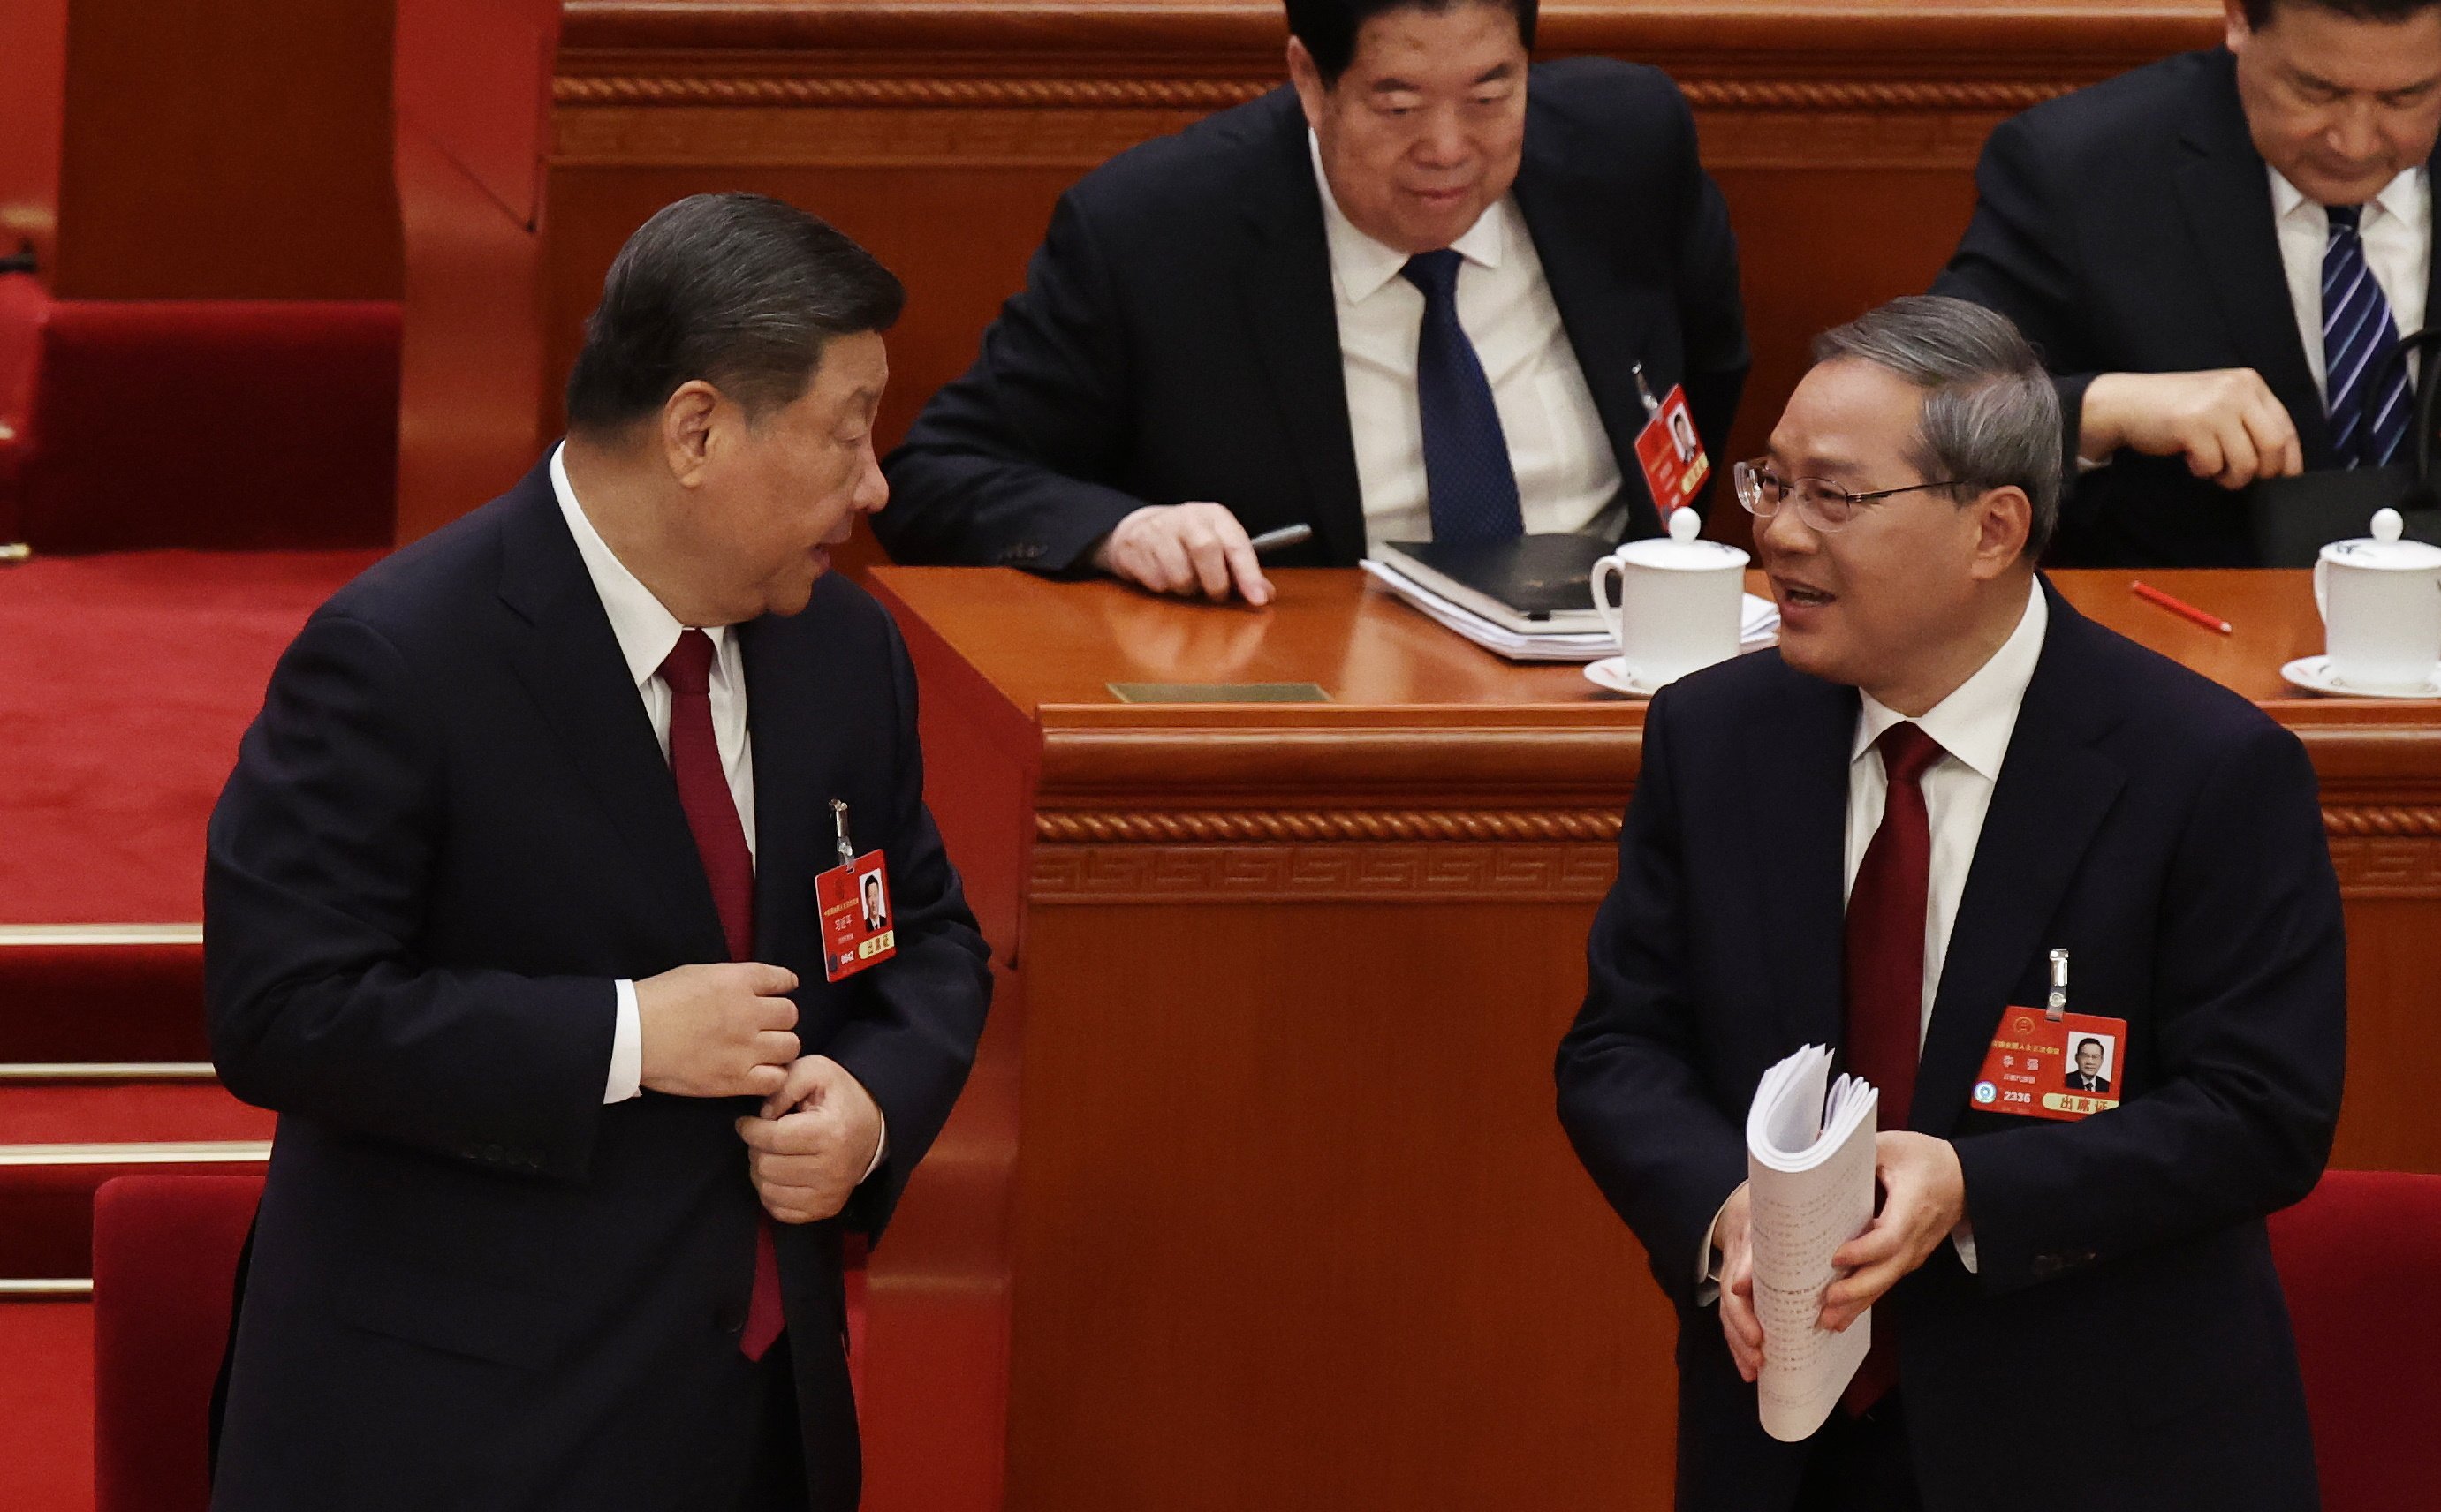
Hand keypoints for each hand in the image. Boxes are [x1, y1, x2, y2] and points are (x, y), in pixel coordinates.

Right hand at [635, 962, 799, 1098]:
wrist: (631, 1034)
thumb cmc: (656, 1000)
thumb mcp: (699, 973)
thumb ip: (732, 980)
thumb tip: (754, 986)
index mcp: (738, 981)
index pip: (782, 980)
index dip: (783, 987)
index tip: (778, 993)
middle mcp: (748, 1011)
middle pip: (791, 1014)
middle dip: (780, 1020)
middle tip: (764, 1026)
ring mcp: (745, 1047)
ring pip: (790, 1046)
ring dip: (779, 1047)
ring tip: (762, 1051)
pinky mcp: (736, 1078)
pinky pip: (776, 1078)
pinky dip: (772, 1076)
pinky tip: (757, 1072)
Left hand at [735, 1055, 883, 1223]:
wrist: (873, 1128)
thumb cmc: (840, 1097)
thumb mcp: (816, 1071)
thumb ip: (784, 1085)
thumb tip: (762, 1116)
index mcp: (830, 1133)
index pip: (773, 1139)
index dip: (750, 1129)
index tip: (746, 1122)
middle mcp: (832, 1170)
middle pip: (767, 1166)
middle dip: (755, 1149)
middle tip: (762, 1137)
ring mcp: (829, 1194)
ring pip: (768, 1190)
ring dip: (760, 1171)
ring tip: (769, 1154)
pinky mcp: (825, 1209)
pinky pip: (780, 1211)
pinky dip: (771, 1192)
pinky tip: (778, 1174)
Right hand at [1091, 502, 1274, 604]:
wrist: (1138, 529)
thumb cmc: (1188, 543)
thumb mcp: (1219, 547)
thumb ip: (1241, 570)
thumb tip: (1265, 594)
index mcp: (1214, 515)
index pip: (1236, 543)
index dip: (1248, 574)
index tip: (1258, 599)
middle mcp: (1187, 516)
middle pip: (1206, 550)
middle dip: (1215, 583)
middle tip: (1216, 595)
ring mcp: (1157, 529)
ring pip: (1179, 574)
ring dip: (1186, 589)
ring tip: (1185, 582)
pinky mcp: (1134, 546)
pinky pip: (1156, 582)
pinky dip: (1164, 588)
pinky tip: (1163, 576)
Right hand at [1715, 1182, 1765, 1382]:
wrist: (1748, 1208)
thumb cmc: (1767, 1217)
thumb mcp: (1769, 1223)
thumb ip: (1762, 1247)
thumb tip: (1740, 1283)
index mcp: (1742, 1255)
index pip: (1735, 1292)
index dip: (1744, 1317)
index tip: (1757, 1338)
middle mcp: (1734, 1273)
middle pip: (1730, 1311)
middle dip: (1742, 1338)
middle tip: (1759, 1360)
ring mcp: (1734, 1285)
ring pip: (1729, 1320)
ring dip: (1739, 1347)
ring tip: (1753, 1371)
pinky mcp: (1740, 1295)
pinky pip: (1734, 1322)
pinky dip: (1740, 1346)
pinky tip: (1749, 1368)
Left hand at [1818, 1132, 1966, 1332]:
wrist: (1964, 1178)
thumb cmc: (1927, 1160)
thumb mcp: (1893, 1145)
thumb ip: (1856, 1147)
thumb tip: (1813, 1145)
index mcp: (1913, 1207)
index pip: (1890, 1237)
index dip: (1864, 1250)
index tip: (1836, 1256)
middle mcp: (1916, 1236)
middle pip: (1888, 1270)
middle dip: (1857, 1290)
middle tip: (1826, 1303)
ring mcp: (1914, 1251)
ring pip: (1886, 1282)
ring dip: (1858, 1303)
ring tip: (1827, 1321)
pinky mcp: (1908, 1258)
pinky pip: (1887, 1281)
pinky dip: (1865, 1300)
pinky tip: (1842, 1316)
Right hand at [2080, 369, 2302, 488]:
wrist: (2127, 403)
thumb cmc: (2175, 409)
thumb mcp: (2220, 402)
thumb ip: (2249, 419)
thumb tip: (2278, 460)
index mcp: (2250, 383)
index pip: (2286, 427)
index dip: (2289, 459)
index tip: (2284, 478)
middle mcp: (2237, 391)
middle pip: (2273, 446)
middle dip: (2262, 472)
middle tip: (2242, 478)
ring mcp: (2215, 407)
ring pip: (2245, 461)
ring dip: (2230, 476)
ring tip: (2213, 469)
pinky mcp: (2192, 425)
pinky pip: (2213, 464)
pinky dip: (2203, 471)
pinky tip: (2191, 460)